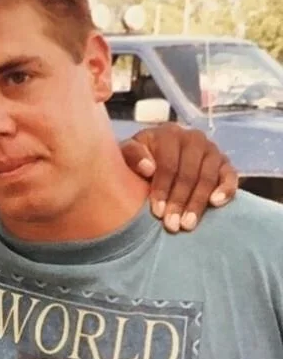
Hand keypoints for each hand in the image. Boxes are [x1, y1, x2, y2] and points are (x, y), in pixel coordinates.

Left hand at [121, 123, 237, 232]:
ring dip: (197, 203)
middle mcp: (193, 138)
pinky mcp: (225, 163)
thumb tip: (148, 168)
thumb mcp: (127, 153)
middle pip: (189, 173)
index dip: (163, 189)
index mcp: (168, 134)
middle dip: (179, 201)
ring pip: (208, 177)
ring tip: (187, 224)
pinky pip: (230, 175)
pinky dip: (226, 189)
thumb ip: (132, 155)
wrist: (152, 160)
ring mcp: (211, 150)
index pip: (168, 164)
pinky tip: (216, 203)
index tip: (157, 212)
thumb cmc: (138, 160)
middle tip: (172, 225)